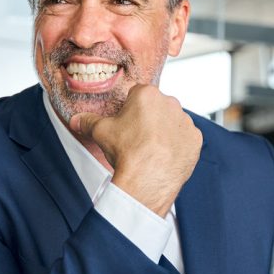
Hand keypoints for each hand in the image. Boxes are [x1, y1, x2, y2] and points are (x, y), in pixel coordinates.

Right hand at [71, 84, 201, 216]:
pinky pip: (185, 138)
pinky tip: (165, 156)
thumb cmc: (126, 152)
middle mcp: (170, 103)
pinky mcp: (195, 139)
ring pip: (172, 122)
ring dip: (164, 131)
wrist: (147, 178)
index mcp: (147, 94)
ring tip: (151, 149)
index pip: (137, 94)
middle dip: (148, 119)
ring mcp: (185, 121)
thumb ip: (88, 121)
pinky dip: (177, 145)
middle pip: (157, 107)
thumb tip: (77, 120)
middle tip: (138, 138)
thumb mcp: (101, 132)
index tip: (126, 123)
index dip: (129, 110)